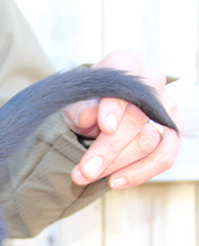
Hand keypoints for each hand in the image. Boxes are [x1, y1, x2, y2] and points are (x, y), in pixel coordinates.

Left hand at [63, 50, 181, 188]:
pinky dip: (141, 172)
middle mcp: (152, 81)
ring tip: (88, 177)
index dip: (114, 107)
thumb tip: (88, 116)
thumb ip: (79, 107)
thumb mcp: (74, 100)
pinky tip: (116, 182)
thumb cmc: (86, 100)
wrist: (97, 109)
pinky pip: (165, 156)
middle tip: (84, 171)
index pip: (125, 85)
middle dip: (107, 150)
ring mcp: (167, 106)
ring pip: (150, 141)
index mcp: (126, 63)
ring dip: (117, 165)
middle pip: (136, 119)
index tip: (104, 127)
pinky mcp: (172, 130)